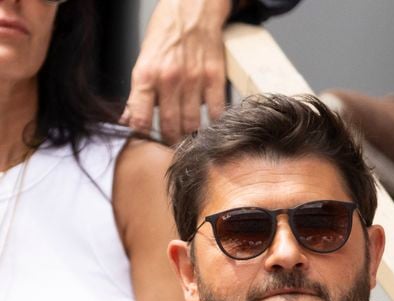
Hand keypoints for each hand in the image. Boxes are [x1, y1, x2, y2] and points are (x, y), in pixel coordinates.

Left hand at [122, 0, 231, 142]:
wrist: (193, 8)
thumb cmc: (167, 33)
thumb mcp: (143, 60)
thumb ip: (138, 93)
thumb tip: (129, 120)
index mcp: (146, 75)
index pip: (140, 119)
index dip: (144, 137)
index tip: (148, 143)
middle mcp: (169, 79)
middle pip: (169, 127)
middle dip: (169, 141)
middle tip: (170, 145)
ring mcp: (194, 80)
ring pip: (192, 125)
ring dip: (190, 136)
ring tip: (187, 138)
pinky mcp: (214, 78)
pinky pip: (215, 112)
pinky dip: (212, 123)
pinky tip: (208, 124)